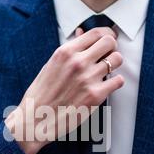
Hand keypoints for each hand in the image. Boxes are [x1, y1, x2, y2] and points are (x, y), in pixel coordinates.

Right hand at [5, 27, 123, 153]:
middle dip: (112, 47)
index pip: (95, 33)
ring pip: (117, 60)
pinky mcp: (96, 95)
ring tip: (106, 72)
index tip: (108, 39)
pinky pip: (118, 80)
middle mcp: (78, 62)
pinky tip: (107, 85)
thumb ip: (69, 51)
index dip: (105, 34)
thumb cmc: (41, 95)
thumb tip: (81, 34)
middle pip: (109, 42)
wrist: (35, 120)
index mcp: (65, 52)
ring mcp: (88, 78)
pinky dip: (115, 82)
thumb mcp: (51, 66)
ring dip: (114, 64)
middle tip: (108, 55)